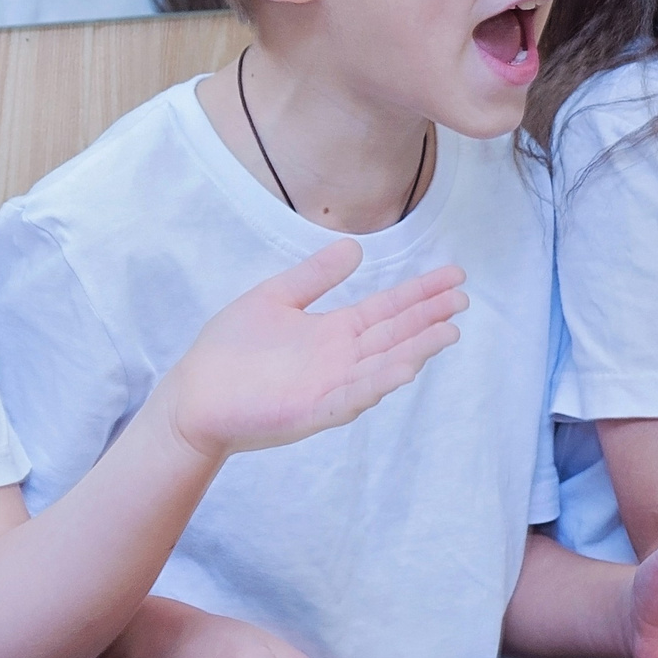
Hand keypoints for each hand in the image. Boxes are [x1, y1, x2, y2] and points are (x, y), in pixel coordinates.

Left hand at [152, 240, 464, 460]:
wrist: (195, 395)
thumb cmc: (231, 350)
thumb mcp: (275, 298)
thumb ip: (314, 277)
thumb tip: (355, 246)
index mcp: (334, 332)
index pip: (387, 309)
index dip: (420, 293)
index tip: (454, 275)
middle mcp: (340, 359)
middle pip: (394, 335)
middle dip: (428, 318)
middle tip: (463, 299)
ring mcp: (329, 386)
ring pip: (381, 367)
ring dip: (414, 351)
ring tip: (447, 332)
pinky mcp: (310, 410)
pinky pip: (350, 397)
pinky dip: (376, 384)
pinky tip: (402, 369)